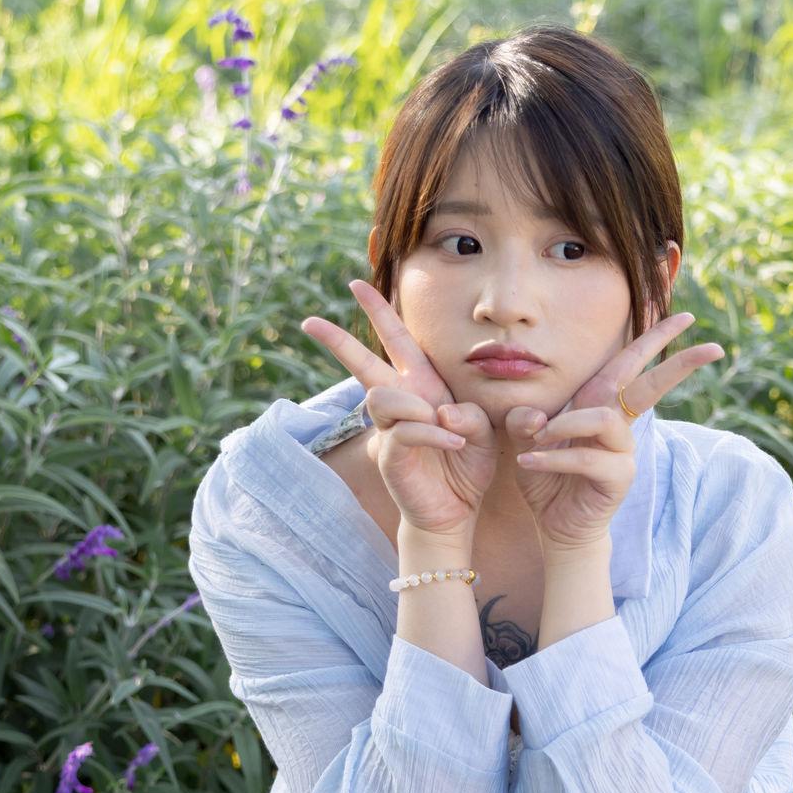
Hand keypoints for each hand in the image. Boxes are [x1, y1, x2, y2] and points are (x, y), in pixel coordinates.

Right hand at [302, 281, 495, 540]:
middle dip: (336, 340)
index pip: (398, 341)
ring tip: (447, 428)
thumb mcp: (484, 429)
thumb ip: (469, 412)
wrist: (458, 508)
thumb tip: (441, 411)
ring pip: (381, 397)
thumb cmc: (469, 464)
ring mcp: (389, 428)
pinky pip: (405, 430)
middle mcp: (400, 401)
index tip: (357, 283)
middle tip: (309, 321)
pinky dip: (432, 434)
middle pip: (362, 363)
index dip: (380, 311)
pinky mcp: (390, 454)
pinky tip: (453, 443)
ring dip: (416, 407)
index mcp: (422, 385)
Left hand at [508, 310, 723, 554]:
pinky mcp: (618, 477)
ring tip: (537, 438)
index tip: (685, 315)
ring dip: (566, 424)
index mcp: (600, 403)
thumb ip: (522, 420)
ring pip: (602, 419)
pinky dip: (555, 458)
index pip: (629, 363)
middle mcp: (618, 423)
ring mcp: (623, 450)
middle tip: (714, 347)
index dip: (655, 338)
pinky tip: (528, 464)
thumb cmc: (546, 476)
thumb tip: (533, 416)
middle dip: (679, 361)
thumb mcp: (525, 441)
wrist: (555, 525)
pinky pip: (588, 459)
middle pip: (652, 383)